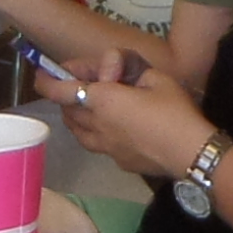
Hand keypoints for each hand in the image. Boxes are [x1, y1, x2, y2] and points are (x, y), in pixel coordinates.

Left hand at [44, 51, 212, 177]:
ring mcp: (104, 147)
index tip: (41, 74)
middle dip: (67, 96)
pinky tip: (110, 128)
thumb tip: (117, 77)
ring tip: (90, 106)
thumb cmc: (174, 111)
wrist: (191, 153)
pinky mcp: (116, 161)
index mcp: (102, 100)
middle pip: (67, 110)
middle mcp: (96, 124)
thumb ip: (130, 72)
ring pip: (76, 130)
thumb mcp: (156, 77)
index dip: (46, 81)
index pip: (60, 91)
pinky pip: (94, 144)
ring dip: (76, 116)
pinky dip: (92, 132)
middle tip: (83, 84)